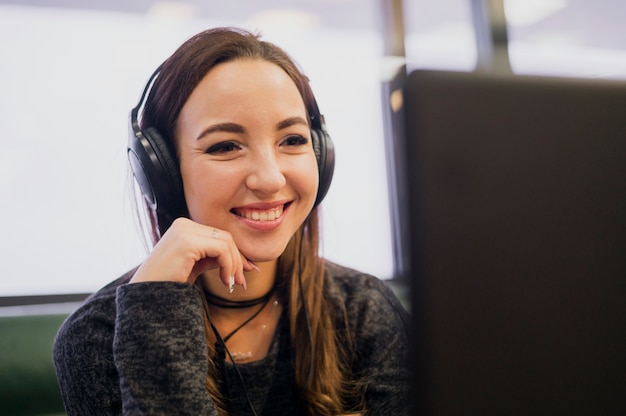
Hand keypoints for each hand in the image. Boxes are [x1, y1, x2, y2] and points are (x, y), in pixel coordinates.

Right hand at [130, 218, 251, 289]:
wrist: (146, 296)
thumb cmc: (169, 282)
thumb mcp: (196, 266)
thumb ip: (215, 258)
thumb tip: (244, 263)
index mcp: (185, 227)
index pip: (219, 236)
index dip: (236, 255)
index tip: (246, 273)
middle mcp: (184, 224)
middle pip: (225, 237)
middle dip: (238, 260)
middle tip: (241, 282)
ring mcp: (185, 231)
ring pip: (226, 242)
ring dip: (235, 265)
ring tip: (232, 284)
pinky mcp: (187, 242)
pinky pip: (221, 250)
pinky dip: (229, 265)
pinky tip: (225, 281)